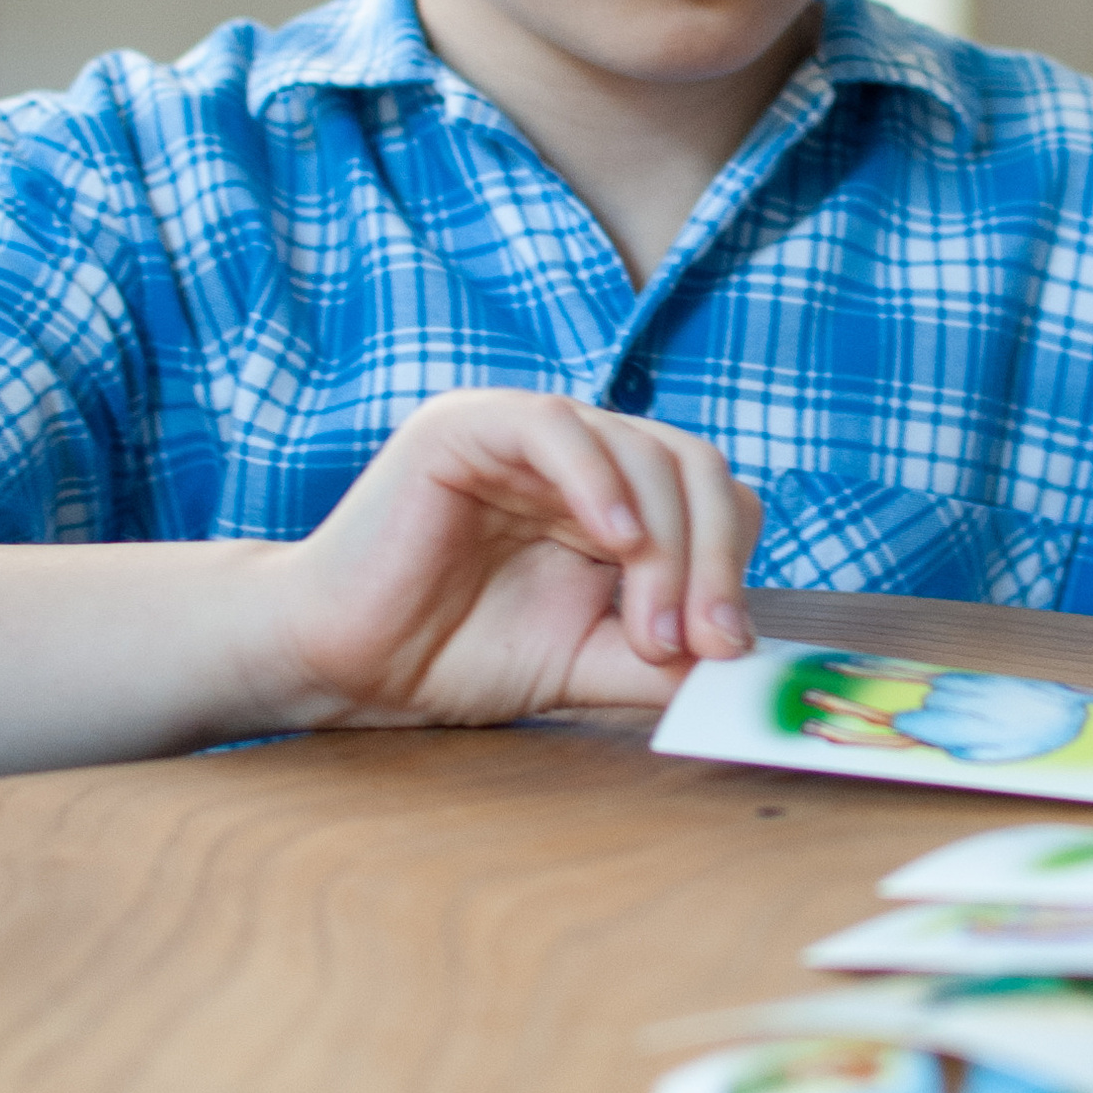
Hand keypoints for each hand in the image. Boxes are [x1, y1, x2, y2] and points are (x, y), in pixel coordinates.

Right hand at [255, 389, 762, 729]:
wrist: (344, 666)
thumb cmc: (455, 657)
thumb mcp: (587, 665)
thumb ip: (663, 660)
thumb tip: (749, 665)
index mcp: (614, 501)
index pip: (713, 500)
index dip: (732, 567)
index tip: (722, 652)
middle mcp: (580, 457)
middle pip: (694, 469)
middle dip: (714, 560)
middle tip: (703, 643)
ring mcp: (526, 434)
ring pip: (642, 452)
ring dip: (667, 548)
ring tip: (648, 629)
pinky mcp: (470, 426)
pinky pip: (558, 428)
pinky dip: (601, 482)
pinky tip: (618, 543)